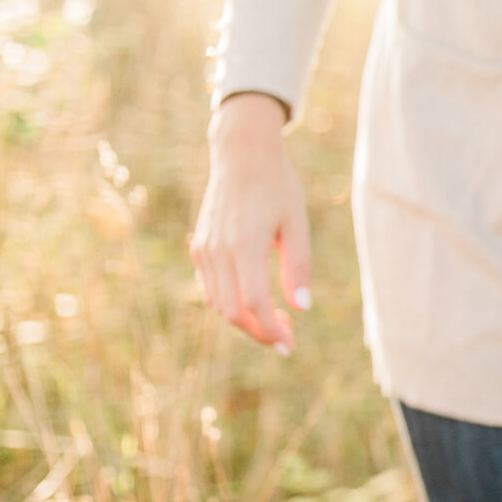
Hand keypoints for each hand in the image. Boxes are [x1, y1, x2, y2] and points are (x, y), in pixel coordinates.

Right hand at [190, 92, 312, 354]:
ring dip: (244, 320)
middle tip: (286, 339)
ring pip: (217, 303)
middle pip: (231, 310)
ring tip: (276, 322)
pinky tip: (256, 303)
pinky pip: (210, 288)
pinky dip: (230, 304)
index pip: (253, 302)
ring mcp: (204, 249)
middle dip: (258, 331)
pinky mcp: (200, 247)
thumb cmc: (277, 187)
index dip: (270, 329)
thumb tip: (302, 309)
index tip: (289, 345)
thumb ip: (298, 266)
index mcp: (244, 245)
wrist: (241, 156)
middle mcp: (218, 250)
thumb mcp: (297, 223)